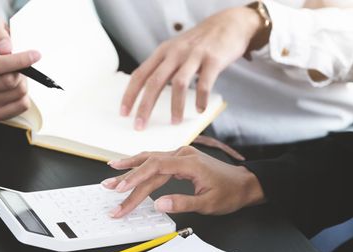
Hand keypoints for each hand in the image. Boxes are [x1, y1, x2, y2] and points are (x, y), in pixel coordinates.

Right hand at [0, 17, 39, 120]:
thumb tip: (5, 49)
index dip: (18, 61)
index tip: (35, 55)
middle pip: (9, 81)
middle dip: (20, 71)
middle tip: (19, 66)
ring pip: (17, 93)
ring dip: (23, 82)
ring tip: (15, 76)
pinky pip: (21, 106)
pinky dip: (24, 96)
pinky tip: (15, 89)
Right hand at [101, 146, 263, 217]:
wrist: (245, 183)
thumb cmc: (230, 193)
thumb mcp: (209, 203)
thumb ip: (183, 203)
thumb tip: (158, 205)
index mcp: (189, 163)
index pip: (155, 168)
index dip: (136, 178)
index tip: (121, 189)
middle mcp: (182, 155)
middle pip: (149, 164)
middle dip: (128, 178)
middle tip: (109, 188)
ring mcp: (181, 155)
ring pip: (150, 159)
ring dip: (131, 167)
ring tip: (111, 171)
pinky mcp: (180, 160)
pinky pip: (156, 160)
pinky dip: (141, 164)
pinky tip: (130, 166)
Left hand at [120, 6, 263, 129]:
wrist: (229, 24)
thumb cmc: (200, 43)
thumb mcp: (176, 49)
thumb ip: (163, 67)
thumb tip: (148, 93)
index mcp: (163, 51)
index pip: (140, 74)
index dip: (130, 94)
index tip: (123, 113)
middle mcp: (176, 52)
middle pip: (155, 82)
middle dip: (145, 106)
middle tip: (140, 125)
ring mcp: (194, 55)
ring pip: (179, 84)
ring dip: (175, 106)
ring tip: (174, 122)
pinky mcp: (213, 60)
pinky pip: (205, 84)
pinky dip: (201, 99)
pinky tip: (200, 110)